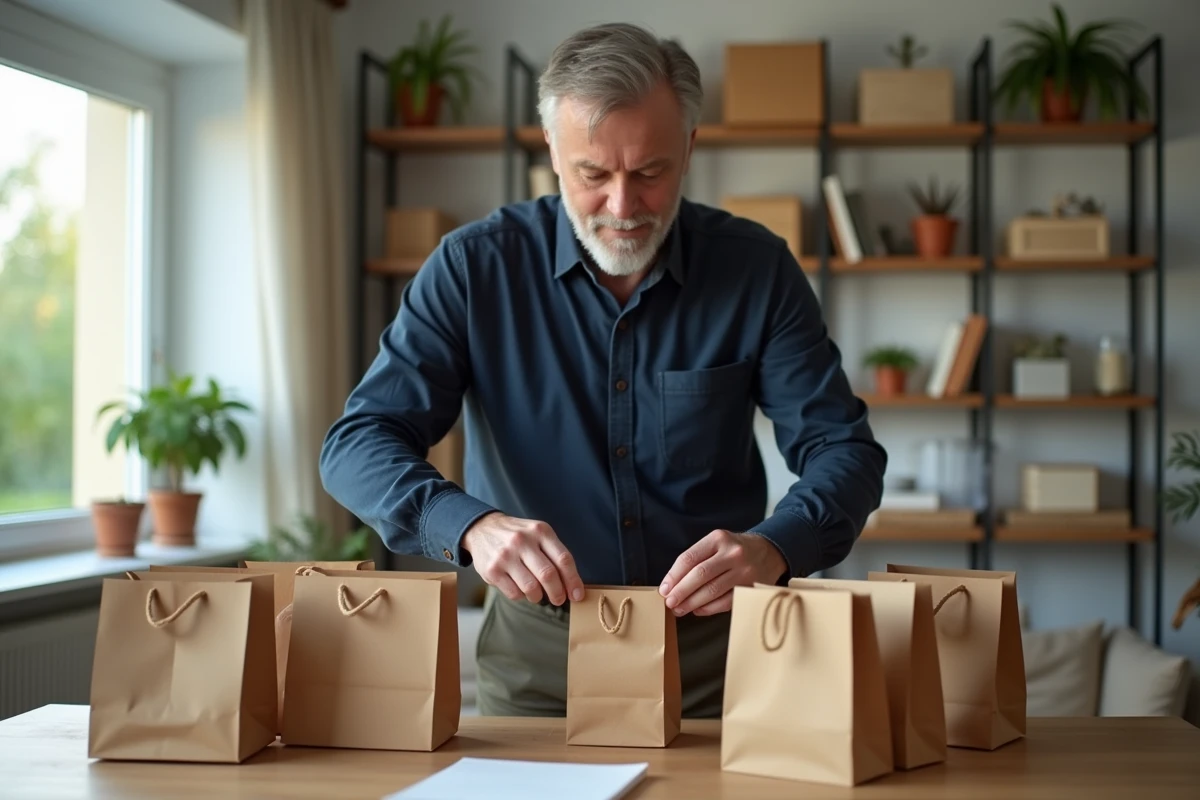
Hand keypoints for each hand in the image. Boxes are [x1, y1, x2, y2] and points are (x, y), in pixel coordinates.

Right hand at [462, 512, 583, 605]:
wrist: (483, 528)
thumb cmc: (519, 536)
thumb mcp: (538, 534)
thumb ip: (555, 554)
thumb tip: (572, 585)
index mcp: (540, 531)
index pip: (564, 559)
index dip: (573, 581)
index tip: (578, 595)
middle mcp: (523, 541)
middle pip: (548, 575)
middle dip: (558, 593)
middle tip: (559, 600)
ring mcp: (505, 555)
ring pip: (531, 588)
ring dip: (539, 597)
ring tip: (538, 594)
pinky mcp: (492, 570)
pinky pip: (514, 593)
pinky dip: (522, 596)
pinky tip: (520, 589)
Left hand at [659, 530, 786, 616]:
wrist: (769, 552)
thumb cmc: (734, 550)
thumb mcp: (716, 544)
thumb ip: (696, 560)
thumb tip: (671, 585)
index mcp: (718, 539)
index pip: (689, 558)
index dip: (673, 576)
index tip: (664, 589)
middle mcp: (732, 553)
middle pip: (700, 575)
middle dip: (681, 592)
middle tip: (669, 603)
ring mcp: (744, 571)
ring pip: (712, 591)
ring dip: (692, 603)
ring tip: (680, 609)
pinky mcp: (751, 587)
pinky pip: (725, 602)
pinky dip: (708, 609)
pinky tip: (698, 610)